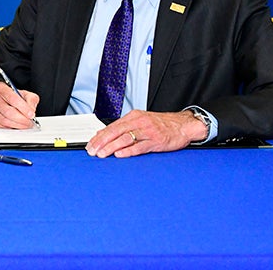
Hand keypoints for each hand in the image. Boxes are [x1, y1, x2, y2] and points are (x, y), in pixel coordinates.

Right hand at [0, 81, 39, 128]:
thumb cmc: (10, 96)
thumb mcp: (23, 93)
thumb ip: (30, 99)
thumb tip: (31, 109)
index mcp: (0, 87)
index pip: (13, 98)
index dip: (24, 108)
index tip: (31, 114)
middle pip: (8, 111)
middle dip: (22, 119)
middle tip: (29, 122)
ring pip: (4, 121)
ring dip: (17, 125)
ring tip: (24, 125)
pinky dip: (10, 128)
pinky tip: (15, 125)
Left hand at [85, 109, 207, 157]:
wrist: (183, 125)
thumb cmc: (162, 125)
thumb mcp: (141, 121)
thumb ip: (124, 128)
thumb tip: (104, 134)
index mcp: (133, 117)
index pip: (111, 126)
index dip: (99, 136)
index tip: (90, 144)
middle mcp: (139, 122)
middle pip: (115, 131)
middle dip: (101, 142)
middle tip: (92, 151)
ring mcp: (147, 131)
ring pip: (125, 138)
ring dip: (111, 147)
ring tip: (102, 154)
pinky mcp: (156, 141)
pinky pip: (140, 146)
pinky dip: (128, 151)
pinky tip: (120, 155)